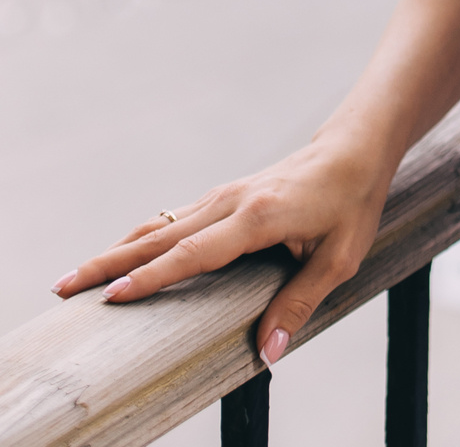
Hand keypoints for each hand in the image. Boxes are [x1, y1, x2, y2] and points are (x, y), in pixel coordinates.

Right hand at [53, 135, 391, 365]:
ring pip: (159, 226)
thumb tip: (269, 352)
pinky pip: (173, 221)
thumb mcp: (338, 258)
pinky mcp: (224, 196)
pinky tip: (122, 256)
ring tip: (78, 277)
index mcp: (257, 217)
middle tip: (63, 288)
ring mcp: (224, 195)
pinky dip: (141, 239)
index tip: (111, 296)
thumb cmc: (351, 201)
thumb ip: (300, 303)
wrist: (355, 148)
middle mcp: (231, 202)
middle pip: (159, 237)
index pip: (192, 254)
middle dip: (108, 263)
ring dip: (116, 250)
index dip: (151, 278)